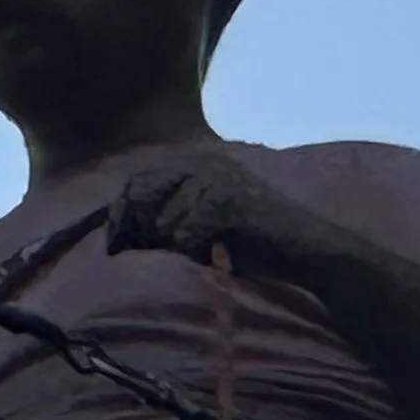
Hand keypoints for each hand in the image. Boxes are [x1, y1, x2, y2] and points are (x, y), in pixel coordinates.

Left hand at [103, 149, 316, 271]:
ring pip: (164, 223)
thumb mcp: (202, 225)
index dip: (119, 214)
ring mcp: (216, 179)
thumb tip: (118, 238)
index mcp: (196, 163)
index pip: (138, 180)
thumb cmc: (254, 244)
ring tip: (203, 254)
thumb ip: (167, 220)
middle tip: (134, 255)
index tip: (112, 246)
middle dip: (134, 229)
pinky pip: (185, 236)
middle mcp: (203, 162)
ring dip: (176, 249)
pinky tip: (217, 256)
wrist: (307, 250)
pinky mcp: (228, 202)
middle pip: (142, 193)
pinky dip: (196, 254)